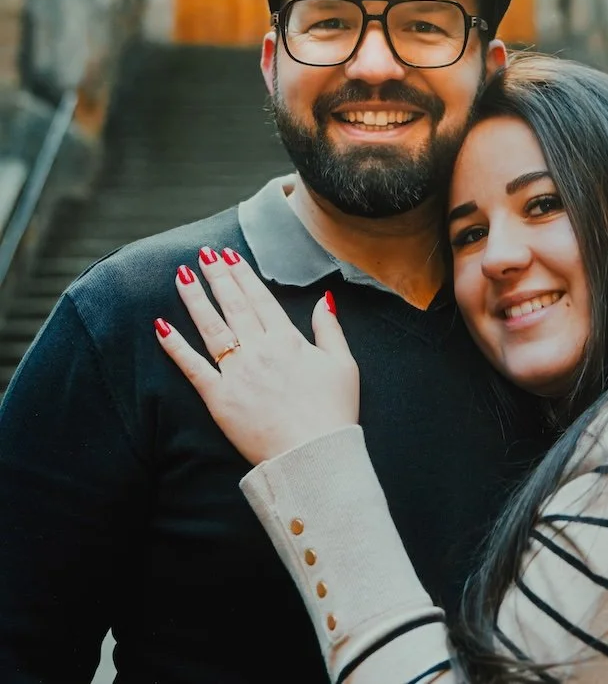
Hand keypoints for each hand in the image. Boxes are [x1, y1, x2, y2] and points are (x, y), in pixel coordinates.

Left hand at [155, 249, 358, 464]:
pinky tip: (162, 326)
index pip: (260, 298)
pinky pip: (193, 368)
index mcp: (287, 339)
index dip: (243, 275)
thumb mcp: (343, 365)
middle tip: (203, 254)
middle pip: (233, 305)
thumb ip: (330, 329)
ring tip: (181, 276)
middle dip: (217, 277)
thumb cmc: (332, 413)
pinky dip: (176, 346)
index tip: (229, 256)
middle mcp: (259, 349)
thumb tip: (323, 299)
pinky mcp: (219, 399)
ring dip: (195, 299)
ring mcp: (236, 373)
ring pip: (211, 327)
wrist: (313, 454)